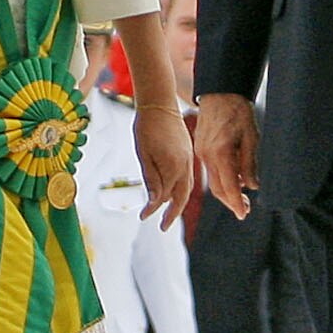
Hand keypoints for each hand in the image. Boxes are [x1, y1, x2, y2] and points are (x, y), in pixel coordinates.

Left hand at [133, 98, 193, 228]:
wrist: (160, 105)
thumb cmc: (146, 127)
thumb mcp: (143, 154)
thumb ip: (151, 179)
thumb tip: (153, 202)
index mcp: (173, 166)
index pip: (164, 196)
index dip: (153, 209)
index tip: (143, 217)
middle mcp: (186, 166)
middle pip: (182, 197)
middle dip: (173, 214)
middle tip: (163, 228)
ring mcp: (189, 160)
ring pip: (187, 189)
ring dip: (179, 204)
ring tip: (168, 215)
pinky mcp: (188, 154)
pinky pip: (188, 178)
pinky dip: (182, 190)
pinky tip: (174, 194)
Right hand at [195, 94, 257, 217]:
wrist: (220, 92)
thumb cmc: (237, 111)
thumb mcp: (251, 137)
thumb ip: (250, 163)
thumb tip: (252, 185)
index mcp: (221, 153)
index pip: (228, 186)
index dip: (237, 203)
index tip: (243, 214)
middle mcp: (207, 155)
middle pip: (217, 188)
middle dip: (231, 201)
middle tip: (245, 209)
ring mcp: (201, 152)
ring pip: (213, 180)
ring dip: (227, 190)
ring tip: (242, 195)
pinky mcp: (200, 148)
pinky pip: (211, 169)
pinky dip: (221, 178)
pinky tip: (233, 177)